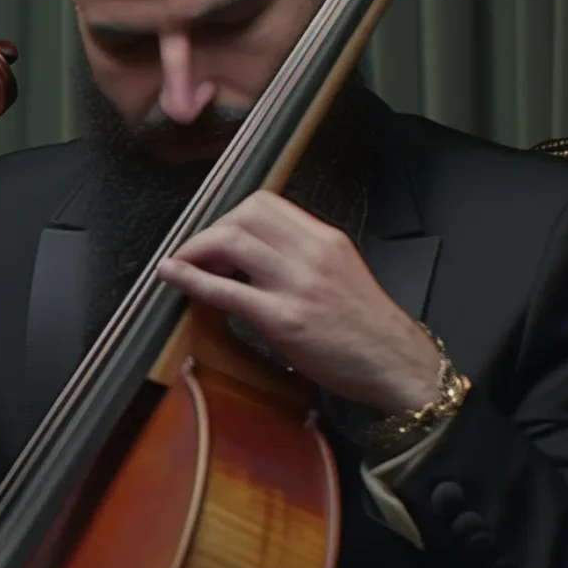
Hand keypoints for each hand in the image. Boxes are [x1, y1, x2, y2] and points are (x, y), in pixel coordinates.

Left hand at [155, 192, 442, 413]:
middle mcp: (312, 254)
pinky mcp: (284, 319)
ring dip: (195, 250)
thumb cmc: (364, 325)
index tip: (217, 236)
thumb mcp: (338, 271)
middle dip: (209, 231)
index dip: (229, 216)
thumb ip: (299, 254)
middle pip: (242, 216)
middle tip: (197, 255)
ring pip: (230, 242)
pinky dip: (189, 278)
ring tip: (187, 266)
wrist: (396, 364)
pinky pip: (225, 290)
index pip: (264, 203)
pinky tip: (171, 275)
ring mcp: (297, 285)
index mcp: (326, 239)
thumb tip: (249, 250)